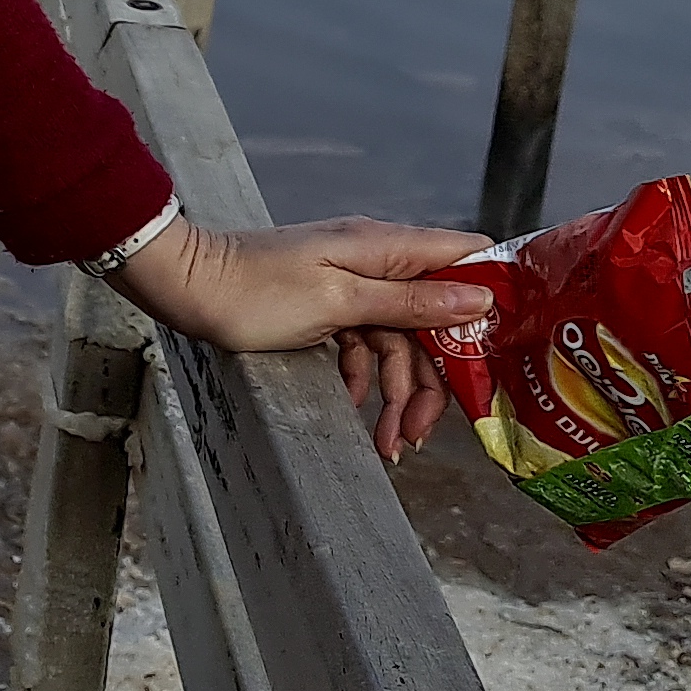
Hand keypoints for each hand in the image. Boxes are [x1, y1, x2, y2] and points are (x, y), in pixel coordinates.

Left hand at [109, 215, 494, 460]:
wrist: (183, 287)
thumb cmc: (256, 290)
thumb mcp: (338, 301)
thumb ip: (409, 300)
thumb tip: (480, 296)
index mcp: (386, 246)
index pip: (466, 257)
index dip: (495, 296)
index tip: (507, 348)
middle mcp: (375, 261)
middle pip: (434, 320)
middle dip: (434, 379)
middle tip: (420, 432)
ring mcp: (349, 285)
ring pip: (398, 342)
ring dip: (396, 393)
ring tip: (389, 443)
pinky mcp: (326, 308)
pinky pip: (363, 347)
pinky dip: (362, 379)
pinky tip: (354, 409)